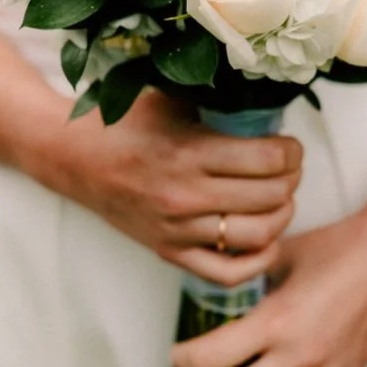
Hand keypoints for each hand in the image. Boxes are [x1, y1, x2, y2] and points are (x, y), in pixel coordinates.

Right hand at [31, 91, 303, 286]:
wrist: (74, 158)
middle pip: (271, 198)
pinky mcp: (170, 252)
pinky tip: (265, 239)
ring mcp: (178, 229)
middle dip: (292, 180)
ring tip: (280, 199)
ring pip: (257, 236)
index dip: (292, 153)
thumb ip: (217, 98)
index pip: (269, 160)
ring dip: (282, 216)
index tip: (290, 146)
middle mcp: (186, 195)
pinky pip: (228, 274)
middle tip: (289, 169)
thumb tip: (269, 93)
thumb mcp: (171, 98)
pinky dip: (258, 260)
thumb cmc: (127, 123)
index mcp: (189, 152)